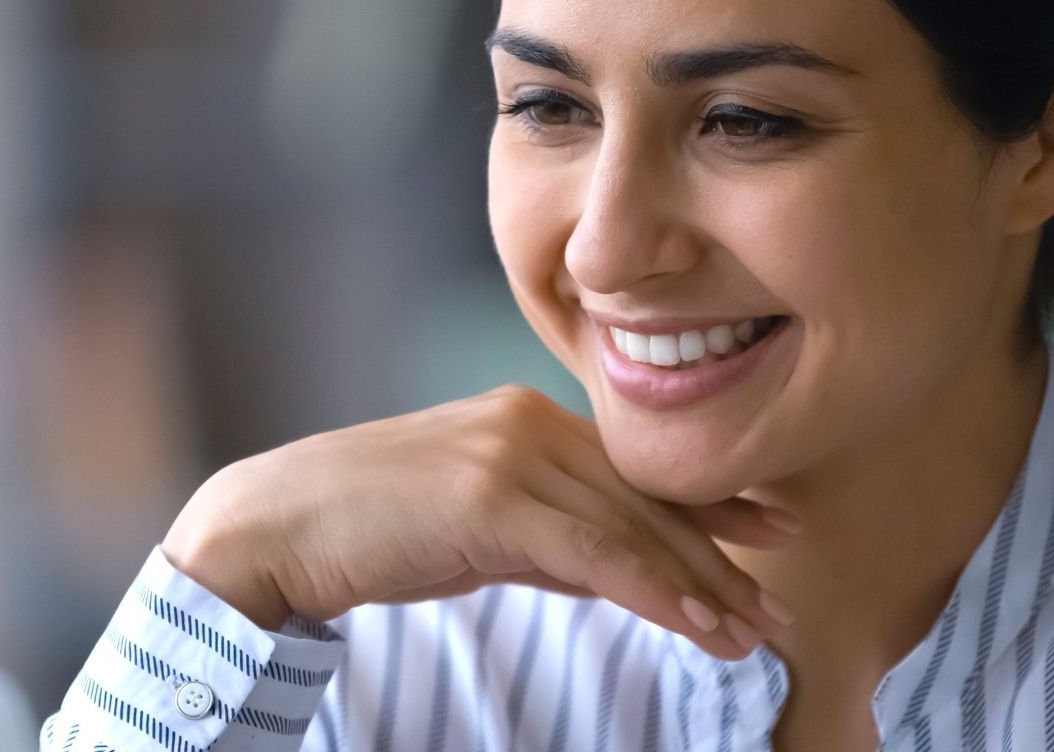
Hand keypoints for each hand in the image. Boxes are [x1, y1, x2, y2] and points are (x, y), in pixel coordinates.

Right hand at [160, 385, 797, 659]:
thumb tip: (617, 570)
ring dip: (699, 583)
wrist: (273, 527)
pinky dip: (652, 588)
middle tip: (779, 601)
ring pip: (631, 524)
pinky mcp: (490, 496)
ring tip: (751, 630)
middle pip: (646, 496)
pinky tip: (693, 621)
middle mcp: (527, 423)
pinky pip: (595, 549)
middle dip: (721, 552)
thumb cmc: (366, 532)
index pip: (636, 469)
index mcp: (525, 422)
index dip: (711, 504)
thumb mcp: (477, 533)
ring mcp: (509, 453)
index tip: (774, 530)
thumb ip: (548, 542)